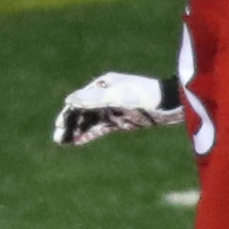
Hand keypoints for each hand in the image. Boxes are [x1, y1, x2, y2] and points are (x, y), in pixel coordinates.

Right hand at [52, 70, 182, 146]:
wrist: (171, 105)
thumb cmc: (146, 96)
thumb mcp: (119, 96)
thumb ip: (95, 99)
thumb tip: (69, 100)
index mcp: (102, 85)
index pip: (78, 100)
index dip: (67, 113)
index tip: (59, 127)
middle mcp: (104, 96)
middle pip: (81, 111)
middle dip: (68, 124)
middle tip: (58, 138)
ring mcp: (111, 109)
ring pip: (88, 121)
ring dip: (75, 130)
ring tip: (64, 142)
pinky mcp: (119, 121)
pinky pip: (99, 128)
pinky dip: (88, 134)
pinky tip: (77, 142)